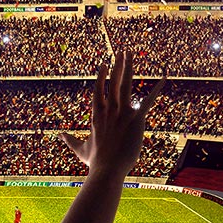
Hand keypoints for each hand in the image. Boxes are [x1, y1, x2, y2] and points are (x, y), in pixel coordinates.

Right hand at [62, 52, 165, 175]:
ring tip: (129, 54)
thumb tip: (59, 135)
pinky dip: (157, 89)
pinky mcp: (136, 119)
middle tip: (121, 52)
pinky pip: (148, 100)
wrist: (107, 169)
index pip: (99, 90)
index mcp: (97, 115)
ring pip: (126, 84)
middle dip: (118, 65)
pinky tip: (163, 78)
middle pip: (113, 82)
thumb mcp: (80, 149)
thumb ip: (70, 140)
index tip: (104, 64)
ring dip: (128, 68)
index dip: (101, 76)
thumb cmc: (95, 162)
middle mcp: (109, 110)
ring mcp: (122, 113)